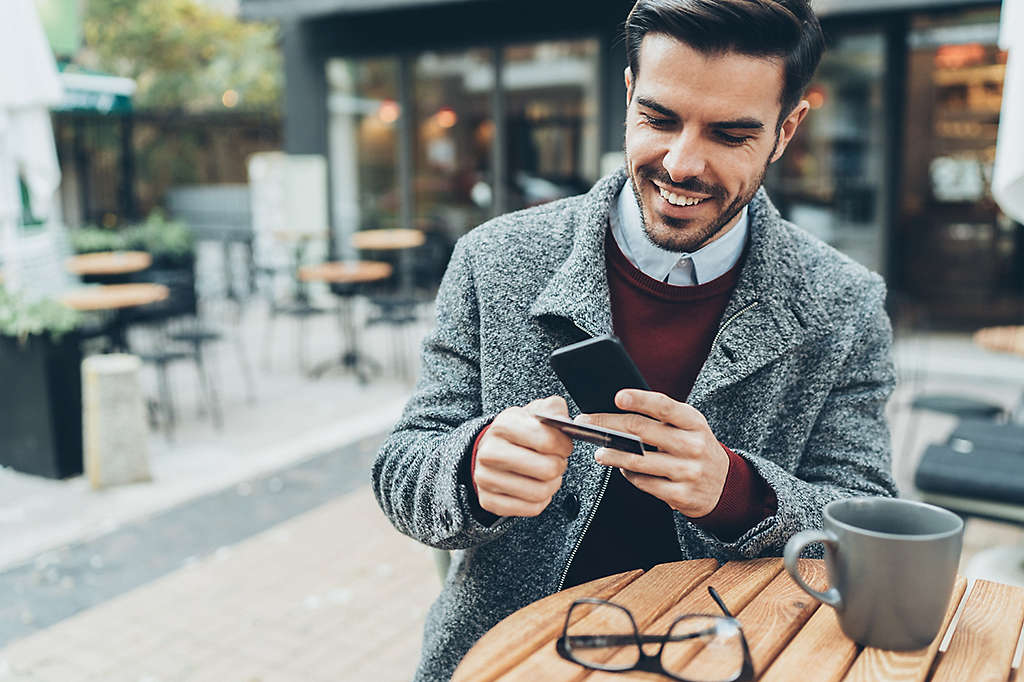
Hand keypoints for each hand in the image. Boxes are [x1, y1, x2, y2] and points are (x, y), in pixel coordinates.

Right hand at [474, 396, 573, 516]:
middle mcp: (490, 453)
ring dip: (552, 484)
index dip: (564, 445)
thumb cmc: (516, 432)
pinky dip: (541, 500)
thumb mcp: (533, 412)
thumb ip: (553, 408)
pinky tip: (536, 487)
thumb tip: (563, 420)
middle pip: (547, 470)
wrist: (488, 450)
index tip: (564, 445)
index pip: (548, 441)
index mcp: (503, 426)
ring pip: (540, 492)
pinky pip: (531, 509)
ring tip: (547, 475)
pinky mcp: (488, 501)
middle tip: (556, 461)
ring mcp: (486, 479)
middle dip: (559, 466)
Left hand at [578, 390, 729, 517]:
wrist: (724, 484)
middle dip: (608, 425)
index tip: (618, 397)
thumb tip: (617, 410)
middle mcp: (692, 445)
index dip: (640, 400)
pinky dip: (627, 475)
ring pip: (637, 460)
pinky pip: (643, 483)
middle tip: (587, 422)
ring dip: (612, 454)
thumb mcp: (689, 426)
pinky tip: (621, 468)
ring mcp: (687, 471)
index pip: (664, 406)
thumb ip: (661, 417)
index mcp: (693, 421)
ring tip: (600, 451)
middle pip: (641, 431)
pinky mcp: (681, 495)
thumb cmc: (695, 446)